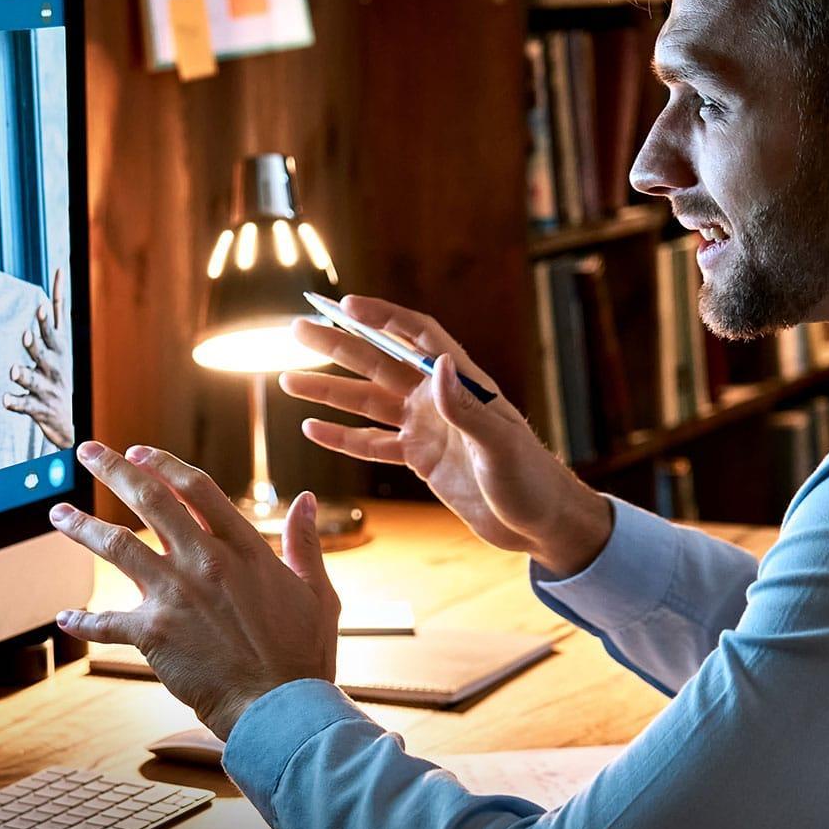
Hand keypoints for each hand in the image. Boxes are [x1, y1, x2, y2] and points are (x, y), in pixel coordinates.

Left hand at [4, 267, 73, 448]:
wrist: (71, 420)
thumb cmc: (60, 375)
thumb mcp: (61, 346)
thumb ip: (54, 316)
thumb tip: (56, 277)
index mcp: (60, 349)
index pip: (58, 322)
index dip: (54, 304)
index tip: (46, 296)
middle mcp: (55, 366)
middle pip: (45, 351)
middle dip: (37, 342)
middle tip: (27, 333)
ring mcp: (47, 387)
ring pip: (33, 379)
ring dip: (23, 374)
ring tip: (13, 370)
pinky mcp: (39, 407)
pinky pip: (25, 405)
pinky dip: (15, 402)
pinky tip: (4, 400)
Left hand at [49, 441, 339, 740]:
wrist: (281, 707)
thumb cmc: (303, 656)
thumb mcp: (317, 592)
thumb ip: (306, 543)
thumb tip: (305, 501)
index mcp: (245, 548)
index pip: (196, 488)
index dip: (164, 464)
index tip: (139, 452)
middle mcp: (205, 561)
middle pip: (150, 500)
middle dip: (113, 469)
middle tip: (88, 452)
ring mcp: (176, 595)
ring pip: (116, 545)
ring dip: (82, 526)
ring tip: (58, 513)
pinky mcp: (154, 634)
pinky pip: (106, 623)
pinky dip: (82, 622)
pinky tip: (64, 619)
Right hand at [279, 296, 610, 574]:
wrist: (541, 523)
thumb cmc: (531, 479)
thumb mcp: (500, 445)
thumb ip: (466, 408)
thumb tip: (438, 366)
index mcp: (462, 384)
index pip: (417, 337)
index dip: (382, 318)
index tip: (345, 305)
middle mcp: (439, 400)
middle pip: (379, 363)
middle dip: (338, 345)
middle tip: (297, 328)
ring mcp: (427, 429)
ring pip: (367, 403)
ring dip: (329, 391)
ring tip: (287, 379)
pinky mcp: (421, 460)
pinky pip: (373, 444)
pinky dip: (343, 437)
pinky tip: (313, 429)